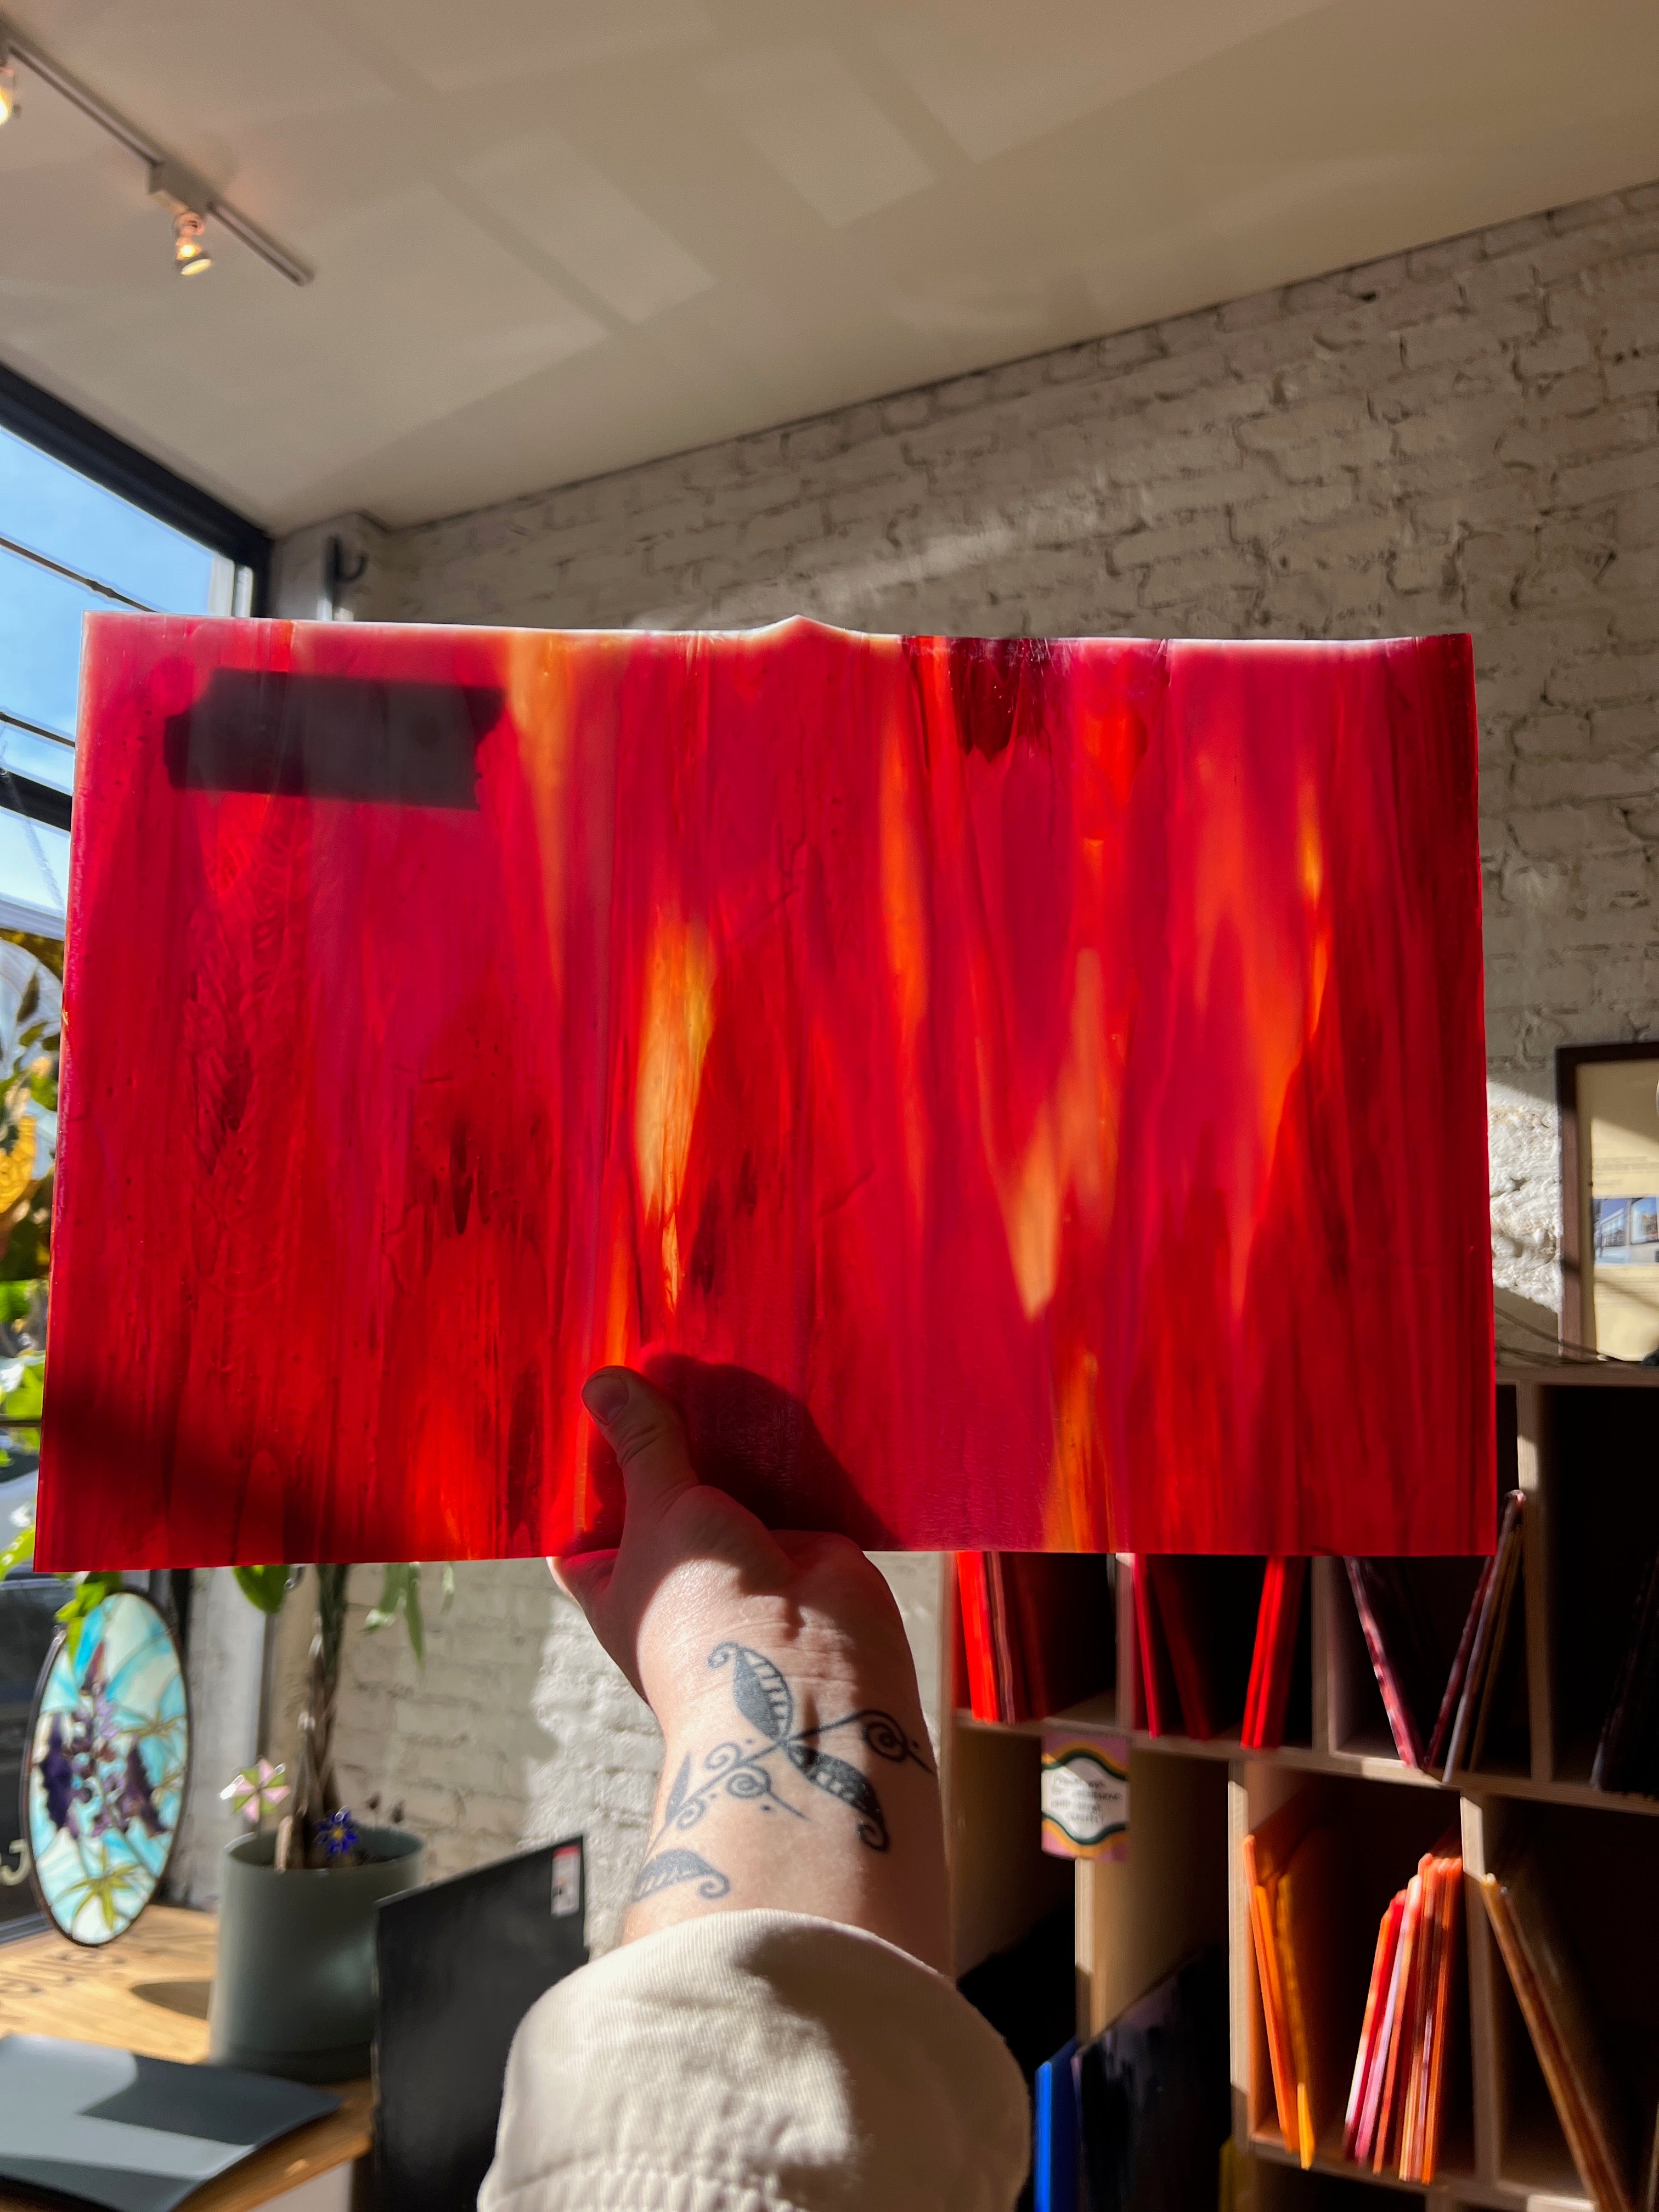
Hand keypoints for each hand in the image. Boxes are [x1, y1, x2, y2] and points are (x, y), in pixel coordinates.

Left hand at [556, 1367, 949, 1968]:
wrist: (810, 1679)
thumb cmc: (704, 1618)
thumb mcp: (658, 1515)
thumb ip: (642, 1447)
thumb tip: (602, 1383)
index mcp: (616, 1584)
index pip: (585, 1523)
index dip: (584, 1469)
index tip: (584, 1399)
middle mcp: (679, 1570)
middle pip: (662, 1488)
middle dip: (663, 1433)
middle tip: (653, 1348)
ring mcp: (743, 1555)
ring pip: (728, 1479)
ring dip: (727, 1432)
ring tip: (711, 1346)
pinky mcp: (805, 1542)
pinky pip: (790, 1480)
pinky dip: (786, 1443)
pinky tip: (774, 1380)